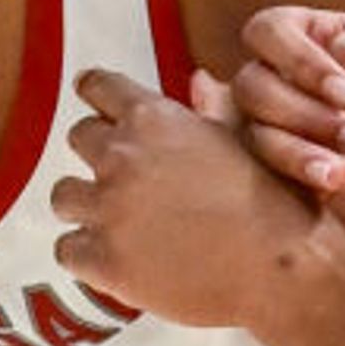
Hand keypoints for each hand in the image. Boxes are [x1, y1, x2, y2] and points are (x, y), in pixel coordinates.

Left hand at [49, 63, 326, 332]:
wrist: (280, 265)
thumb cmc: (274, 201)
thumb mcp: (246, 138)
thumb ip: (213, 109)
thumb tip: (199, 81)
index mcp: (155, 118)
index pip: (98, 88)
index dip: (96, 97)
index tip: (97, 109)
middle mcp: (123, 155)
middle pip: (78, 138)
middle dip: (96, 156)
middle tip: (120, 179)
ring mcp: (109, 208)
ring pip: (64, 195)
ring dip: (84, 205)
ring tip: (111, 222)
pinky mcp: (104, 260)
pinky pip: (66, 250)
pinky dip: (83, 255)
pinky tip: (111, 259)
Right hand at [228, 4, 344, 248]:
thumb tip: (330, 68)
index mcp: (322, 37)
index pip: (269, 31)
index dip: (295, 59)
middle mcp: (296, 82)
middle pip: (252, 86)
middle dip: (302, 112)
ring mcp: (294, 133)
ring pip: (256, 136)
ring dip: (301, 152)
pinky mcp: (299, 180)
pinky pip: (271, 179)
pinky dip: (306, 180)